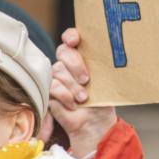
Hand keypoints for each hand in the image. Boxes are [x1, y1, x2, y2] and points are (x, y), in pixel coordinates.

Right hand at [48, 28, 116, 158]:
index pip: (72, 38)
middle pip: (63, 52)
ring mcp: (57, 76)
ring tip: (83, 98)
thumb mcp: (105, 79)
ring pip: (58, 70)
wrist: (95, 122)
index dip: (71, 36)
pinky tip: (73, 104)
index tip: (74, 41)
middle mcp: (68, 63)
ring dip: (72, 85)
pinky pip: (52, 86)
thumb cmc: (102, 99)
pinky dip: (65, 95)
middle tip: (86, 79)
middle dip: (75, 64)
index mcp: (83, 55)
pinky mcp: (49, 91)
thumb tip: (109, 54)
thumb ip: (101, 65)